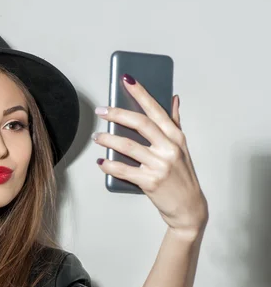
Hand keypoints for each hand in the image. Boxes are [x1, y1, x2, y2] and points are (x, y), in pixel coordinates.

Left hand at [92, 74, 208, 235]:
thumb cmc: (182, 175)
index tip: (126, 80)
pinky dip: (109, 165)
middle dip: (117, 113)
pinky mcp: (150, 182)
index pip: (155, 109)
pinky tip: (101, 162)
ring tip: (97, 137)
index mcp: (176, 137)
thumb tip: (173, 98)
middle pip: (139, 123)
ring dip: (108, 139)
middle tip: (101, 110)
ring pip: (127, 146)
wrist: (189, 207)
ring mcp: (160, 165)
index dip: (140, 93)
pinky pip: (123, 169)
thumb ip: (175, 123)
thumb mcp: (182, 147)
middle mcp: (169, 148)